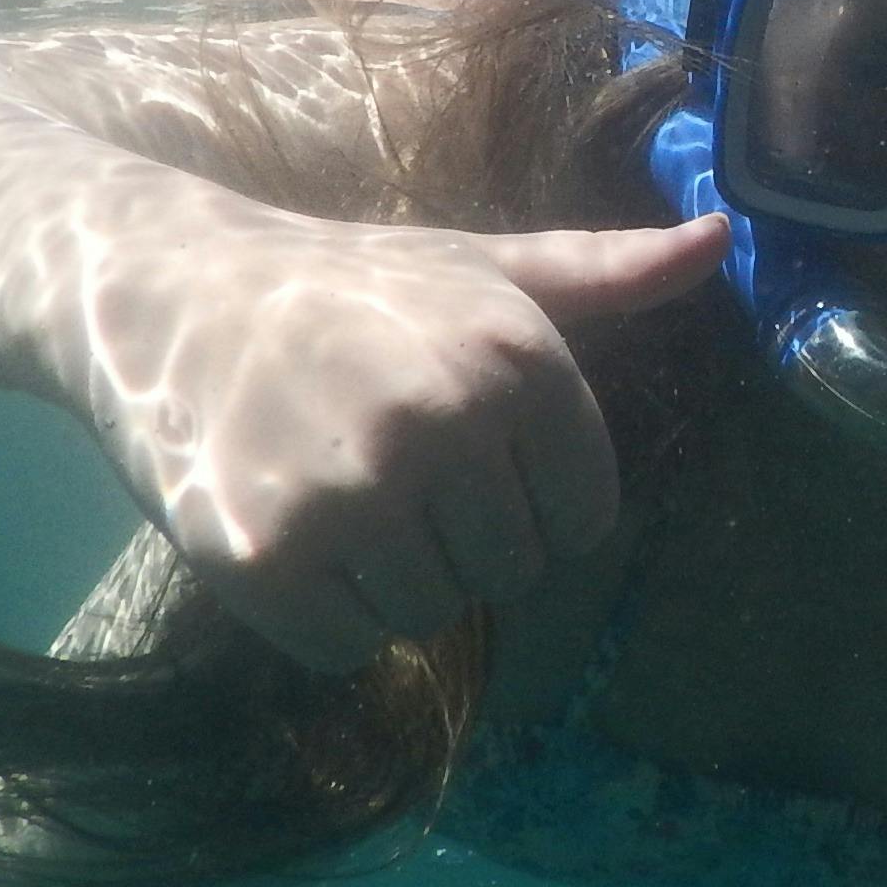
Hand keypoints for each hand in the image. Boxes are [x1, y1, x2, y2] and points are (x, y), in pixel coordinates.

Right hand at [69, 190, 726, 673]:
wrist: (162, 289)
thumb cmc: (344, 288)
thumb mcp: (483, 267)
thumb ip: (607, 272)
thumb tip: (724, 238)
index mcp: (517, 357)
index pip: (583, 522)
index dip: (525, 499)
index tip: (458, 445)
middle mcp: (443, 420)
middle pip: (508, 574)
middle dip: (454, 536)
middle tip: (379, 461)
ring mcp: (351, 490)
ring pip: (428, 615)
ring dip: (385, 576)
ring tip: (330, 485)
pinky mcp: (265, 554)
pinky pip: (345, 649)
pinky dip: (319, 615)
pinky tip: (285, 528)